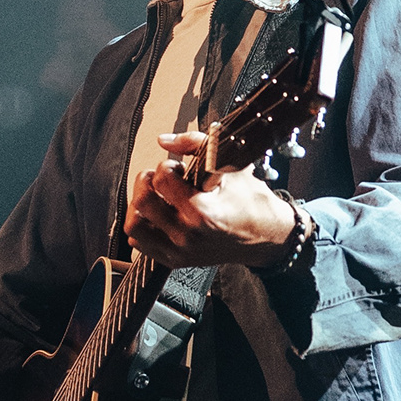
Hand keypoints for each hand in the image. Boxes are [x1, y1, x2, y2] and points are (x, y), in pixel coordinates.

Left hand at [124, 131, 300, 269]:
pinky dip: (143, 226)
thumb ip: (196, 145)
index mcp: (201, 213)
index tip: (180, 168)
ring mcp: (179, 251)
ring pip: (134, 227)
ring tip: (155, 197)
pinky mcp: (175, 260)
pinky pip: (140, 244)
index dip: (167, 166)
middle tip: (160, 178)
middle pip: (141, 203)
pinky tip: (157, 215)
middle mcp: (187, 236)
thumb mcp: (231, 167)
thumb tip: (165, 140)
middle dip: (147, 182)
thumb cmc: (252, 203)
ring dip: (139, 206)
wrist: (266, 236)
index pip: (161, 179)